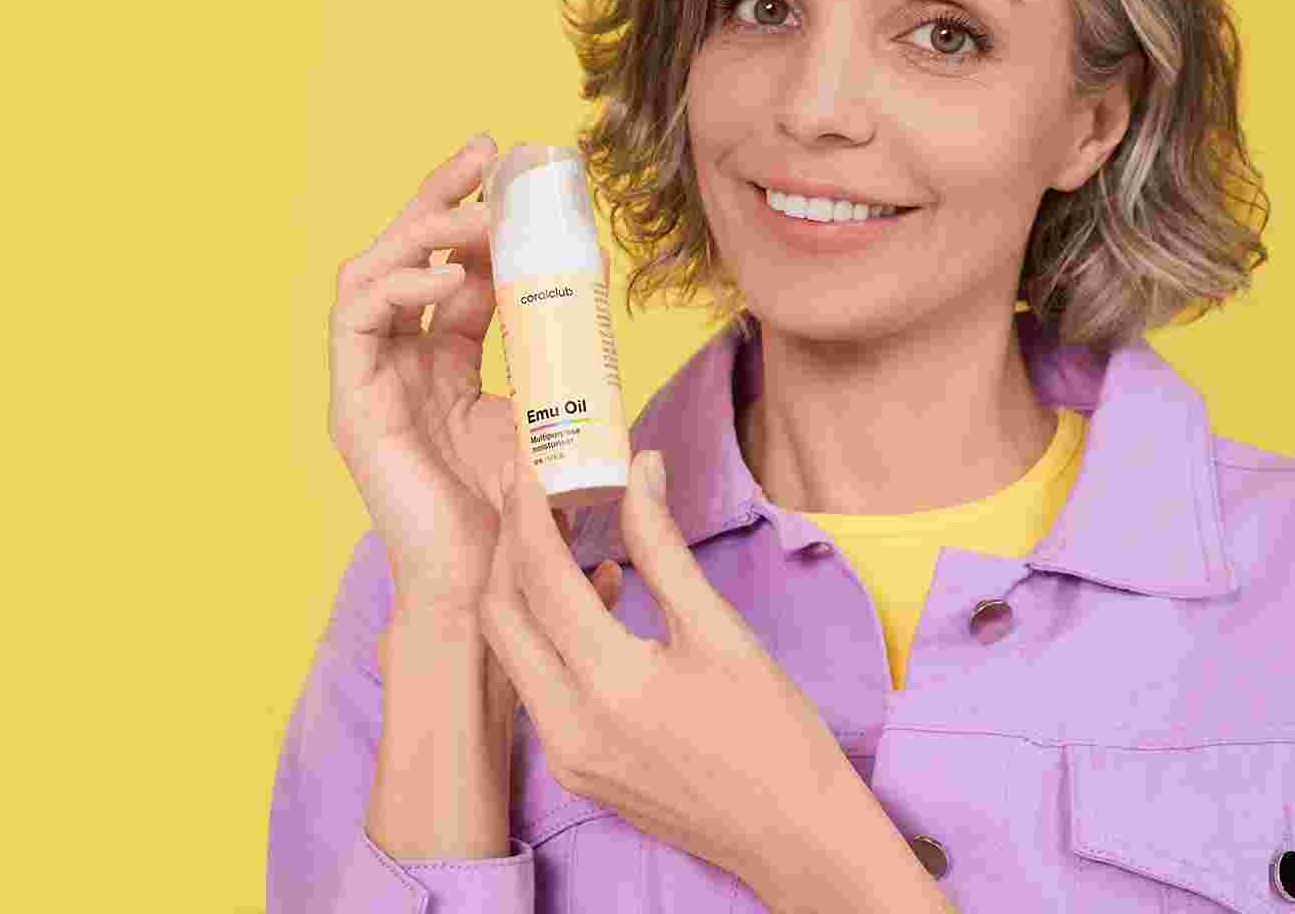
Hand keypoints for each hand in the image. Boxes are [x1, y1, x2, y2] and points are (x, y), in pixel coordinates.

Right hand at [326, 130, 622, 617]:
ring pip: (372, 270)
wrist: (497, 588)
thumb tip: (605, 307)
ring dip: (422, 229)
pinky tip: (443, 271)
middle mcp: (398, 361)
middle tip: (486, 154)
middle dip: (441, 194)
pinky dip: (395, 281)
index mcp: (441, 361)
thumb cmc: (526, 512)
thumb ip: (561, 361)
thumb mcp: (551, 412)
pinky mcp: (353, 405)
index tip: (520, 173)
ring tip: (476, 214)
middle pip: (404, 253)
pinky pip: (356, 319)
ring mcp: (370, 381)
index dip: (478, 216)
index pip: (450, 268)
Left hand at [479, 447, 865, 888]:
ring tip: (558, 531)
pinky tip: (591, 596)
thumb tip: (640, 468)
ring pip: (512, 652)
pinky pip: (537, 686)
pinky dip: (547, 634)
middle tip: (530, 492)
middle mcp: (568, 727)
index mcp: (611, 685)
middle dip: (508, 546)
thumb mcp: (720, 629)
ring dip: (523, 589)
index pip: (543, 578)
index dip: (530, 512)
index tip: (530, 461)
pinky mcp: (573, 769)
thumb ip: (665, 547)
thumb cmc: (773, 730)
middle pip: (502, 616)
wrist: (792, 832)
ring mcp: (564, 756)